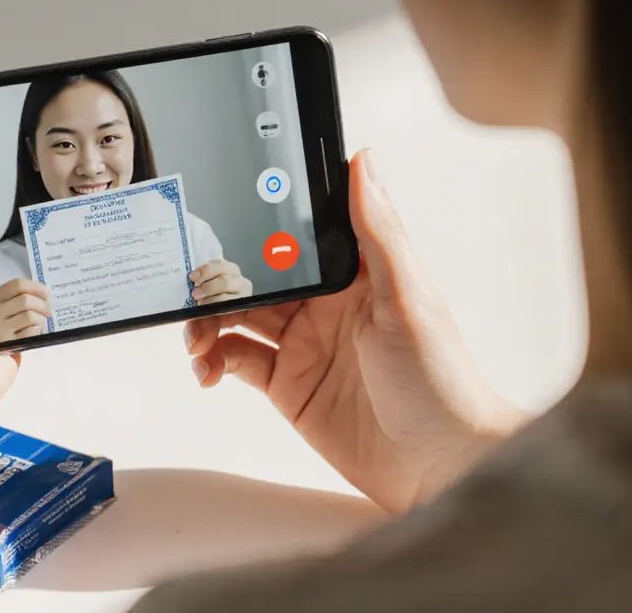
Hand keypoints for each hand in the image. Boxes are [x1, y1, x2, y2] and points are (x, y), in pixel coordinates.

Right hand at [0, 278, 51, 342]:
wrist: (0, 348)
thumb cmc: (10, 323)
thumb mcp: (10, 306)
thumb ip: (23, 295)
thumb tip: (44, 293)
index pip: (17, 285)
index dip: (35, 287)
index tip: (46, 293)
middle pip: (25, 300)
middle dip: (42, 305)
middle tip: (48, 311)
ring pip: (30, 316)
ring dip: (41, 319)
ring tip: (40, 322)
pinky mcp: (7, 342)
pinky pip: (30, 331)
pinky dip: (36, 330)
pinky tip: (32, 331)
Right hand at [185, 150, 526, 512]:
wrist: (439, 469)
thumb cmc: (442, 382)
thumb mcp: (408, 299)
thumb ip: (378, 232)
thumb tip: (363, 161)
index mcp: (356, 274)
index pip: (295, 233)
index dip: (257, 223)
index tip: (219, 215)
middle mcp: (326, 304)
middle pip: (255, 274)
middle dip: (217, 277)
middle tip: (189, 285)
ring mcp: (305, 344)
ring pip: (237, 316)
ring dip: (206, 319)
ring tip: (195, 338)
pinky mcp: (289, 386)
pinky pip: (235, 361)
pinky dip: (212, 360)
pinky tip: (207, 368)